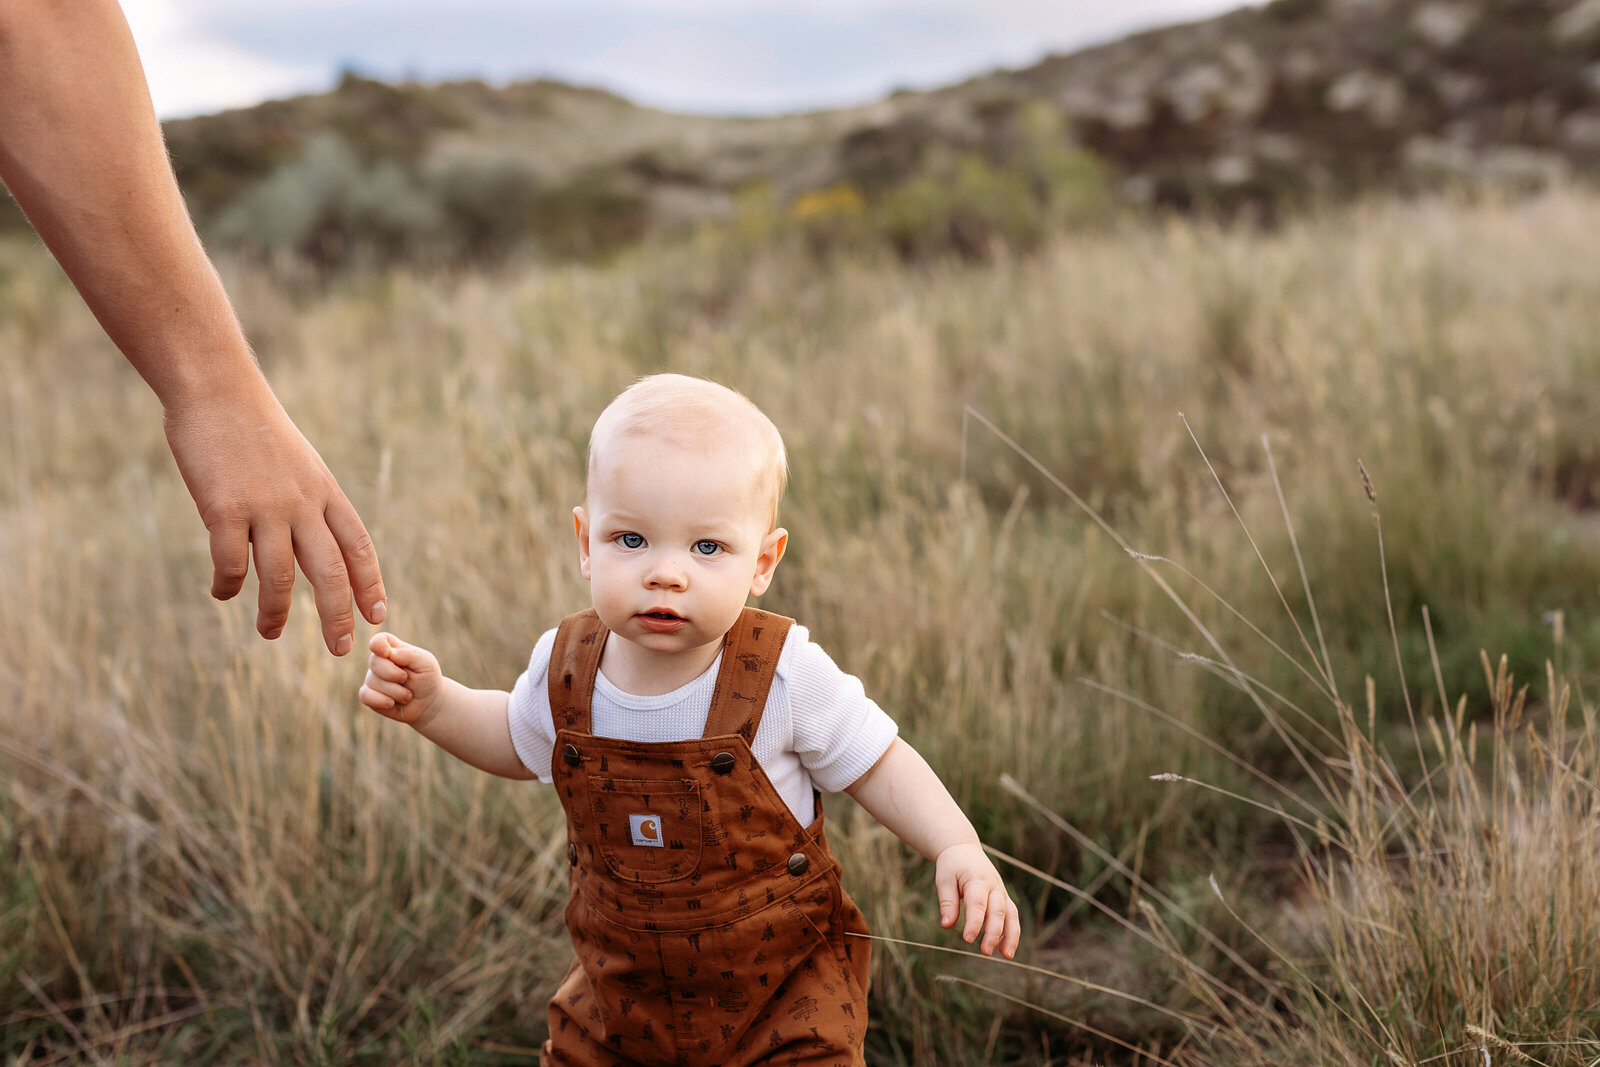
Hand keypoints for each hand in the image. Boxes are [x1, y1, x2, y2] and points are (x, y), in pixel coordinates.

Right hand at [163, 385, 385, 654]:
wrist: (217, 390)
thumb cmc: (255, 427)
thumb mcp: (299, 462)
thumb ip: (310, 501)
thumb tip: (315, 540)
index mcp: (326, 492)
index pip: (358, 546)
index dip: (370, 583)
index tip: (377, 614)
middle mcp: (303, 503)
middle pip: (330, 572)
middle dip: (338, 616)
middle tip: (340, 649)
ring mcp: (265, 508)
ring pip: (281, 578)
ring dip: (276, 613)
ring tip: (270, 633)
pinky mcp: (224, 510)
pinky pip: (231, 563)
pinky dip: (228, 585)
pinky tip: (222, 593)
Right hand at [360, 633, 444, 725]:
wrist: (428, 703)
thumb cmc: (427, 678)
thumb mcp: (426, 663)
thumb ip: (409, 655)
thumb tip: (388, 652)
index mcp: (393, 649)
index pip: (378, 640)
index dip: (378, 644)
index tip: (386, 653)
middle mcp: (380, 662)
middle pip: (374, 662)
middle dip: (393, 674)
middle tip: (406, 679)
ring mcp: (373, 678)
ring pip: (373, 682)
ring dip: (396, 692)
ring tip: (407, 695)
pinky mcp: (369, 695)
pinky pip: (365, 696)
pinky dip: (381, 702)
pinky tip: (392, 703)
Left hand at [934, 842, 1020, 958]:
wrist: (964, 850)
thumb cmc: (952, 866)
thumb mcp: (944, 880)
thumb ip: (947, 902)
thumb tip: (947, 926)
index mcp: (977, 879)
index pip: (977, 904)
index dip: (974, 922)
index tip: (967, 939)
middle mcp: (993, 886)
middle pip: (998, 911)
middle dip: (993, 933)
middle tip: (984, 952)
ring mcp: (1001, 891)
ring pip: (1011, 914)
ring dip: (1011, 936)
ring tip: (1006, 956)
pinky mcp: (1004, 897)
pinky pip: (1012, 915)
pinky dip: (1012, 932)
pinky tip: (1006, 949)